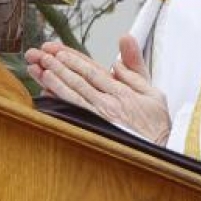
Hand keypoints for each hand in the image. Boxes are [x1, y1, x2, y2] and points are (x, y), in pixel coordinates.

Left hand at [25, 35, 170, 143]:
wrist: (161, 152)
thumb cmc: (155, 125)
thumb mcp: (153, 91)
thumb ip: (135, 68)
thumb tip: (122, 48)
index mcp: (120, 91)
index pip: (92, 69)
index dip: (73, 57)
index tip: (56, 48)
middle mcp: (108, 102)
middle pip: (78, 79)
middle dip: (57, 64)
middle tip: (40, 53)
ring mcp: (100, 117)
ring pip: (73, 94)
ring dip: (54, 80)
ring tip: (39, 68)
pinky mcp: (96, 131)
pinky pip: (73, 114)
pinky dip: (59, 103)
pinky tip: (45, 94)